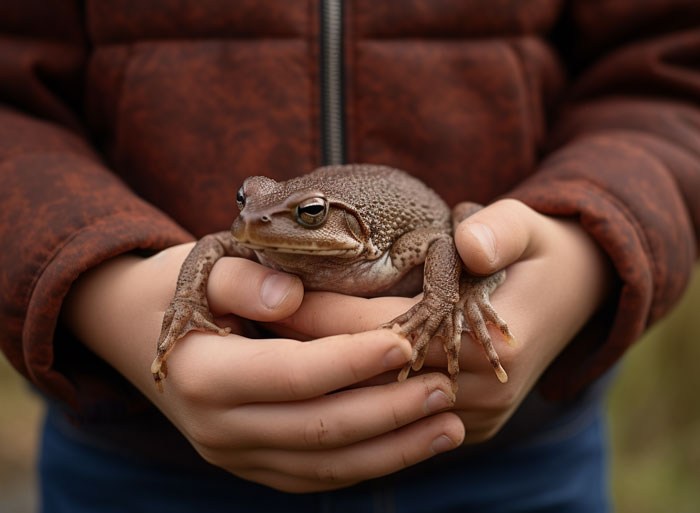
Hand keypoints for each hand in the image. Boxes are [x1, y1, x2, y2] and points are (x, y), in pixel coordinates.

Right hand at [62, 244, 464, 491]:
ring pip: (325, 464)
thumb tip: (287, 297)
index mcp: (205, 373)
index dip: (352, 360)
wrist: (134, 331)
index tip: (407, 342)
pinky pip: (318, 475)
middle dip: (388, 411)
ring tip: (450, 425)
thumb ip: (241, 281)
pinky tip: (413, 442)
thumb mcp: (201, 268)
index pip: (292, 374)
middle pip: (318, 428)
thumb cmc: (178, 288)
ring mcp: (235, 454)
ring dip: (393, 448)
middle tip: (446, 387)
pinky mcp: (254, 464)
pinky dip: (369, 463)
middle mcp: (217, 427)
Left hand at [276, 199, 610, 443]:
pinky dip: (350, 383)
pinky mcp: (461, 420)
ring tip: (264, 336)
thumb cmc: (540, 253)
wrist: (575, 294)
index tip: (273, 296)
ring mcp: (470, 415)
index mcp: (490, 345)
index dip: (329, 315)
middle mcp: (480, 395)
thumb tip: (472, 242)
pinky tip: (305, 360)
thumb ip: (501, 229)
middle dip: (311, 345)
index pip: (387, 335)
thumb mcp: (527, 227)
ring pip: (376, 398)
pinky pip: (392, 410)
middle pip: (372, 373)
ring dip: (322, 369)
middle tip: (250, 319)